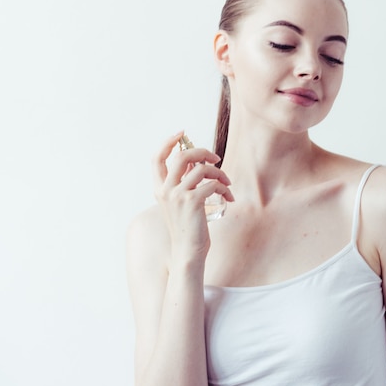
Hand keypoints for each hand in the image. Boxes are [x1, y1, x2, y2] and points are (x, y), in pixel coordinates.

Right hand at [152, 131, 233, 262]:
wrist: (188, 251)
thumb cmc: (188, 227)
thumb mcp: (181, 202)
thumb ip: (185, 181)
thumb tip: (196, 161)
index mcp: (160, 189)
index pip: (157, 158)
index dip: (168, 142)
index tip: (182, 133)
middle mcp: (165, 190)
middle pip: (181, 156)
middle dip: (202, 152)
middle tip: (215, 158)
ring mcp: (177, 196)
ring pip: (201, 169)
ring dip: (219, 173)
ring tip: (227, 182)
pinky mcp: (192, 202)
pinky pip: (212, 184)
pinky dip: (224, 187)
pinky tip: (229, 197)